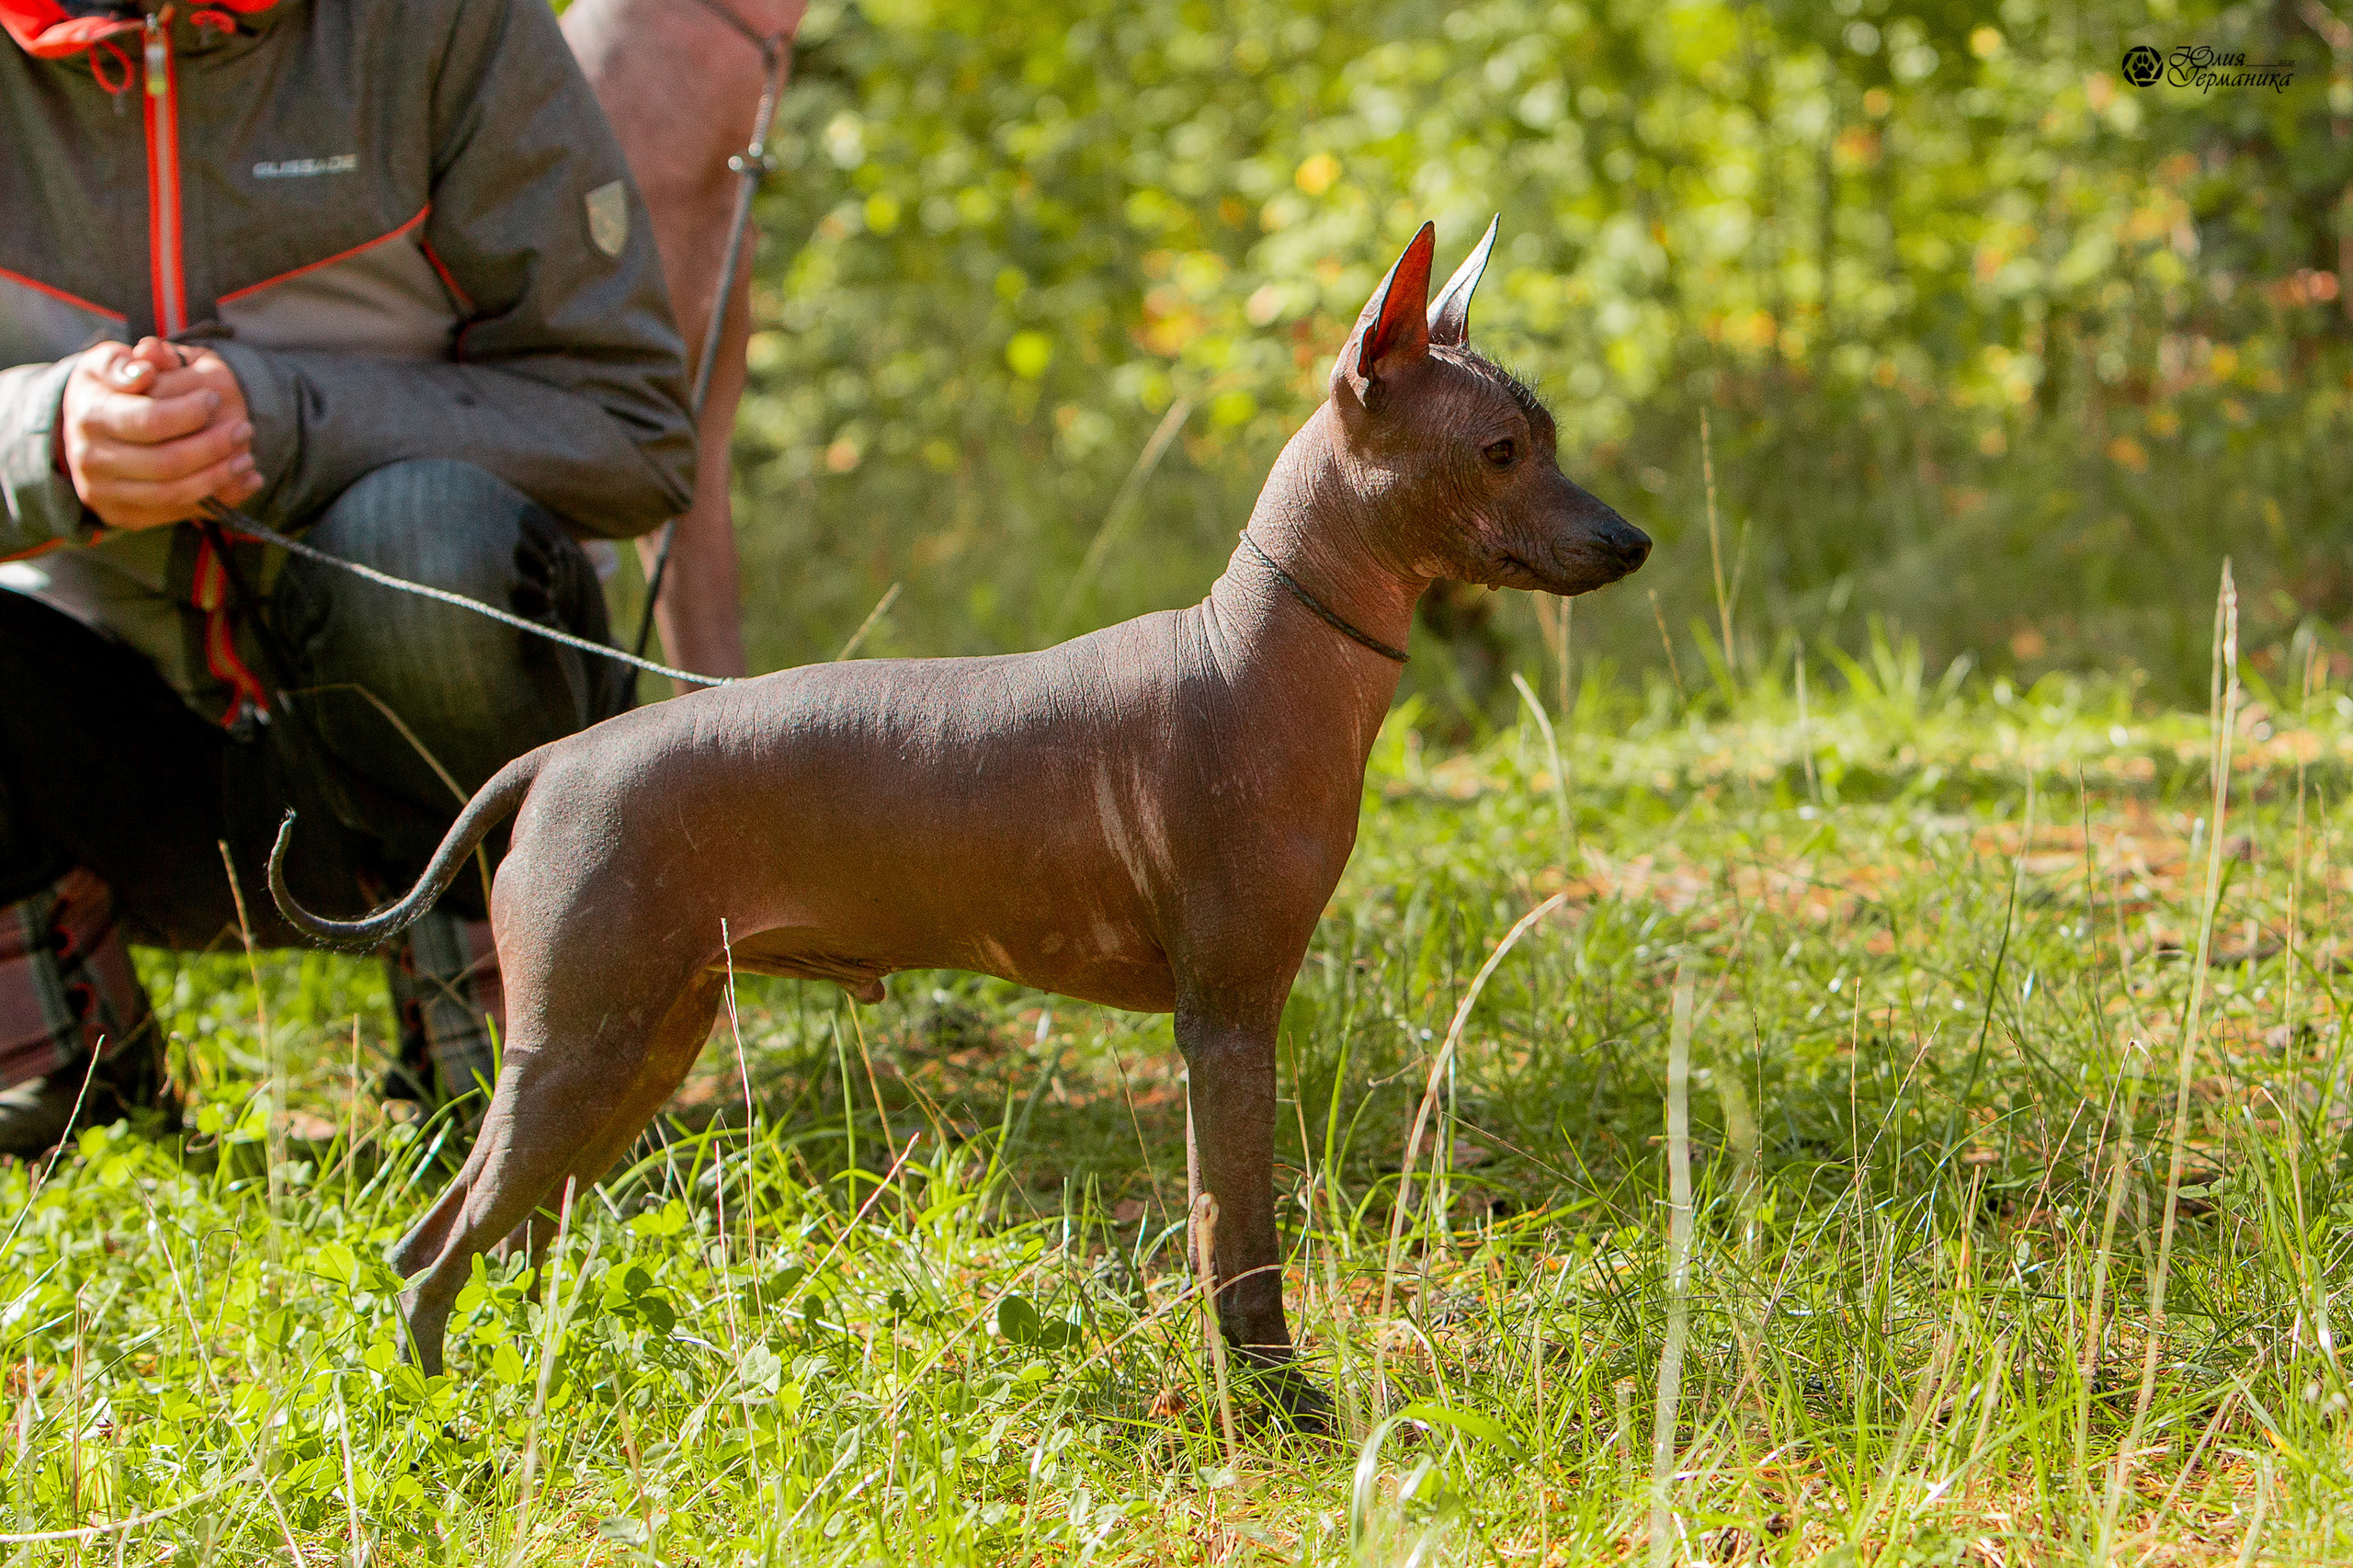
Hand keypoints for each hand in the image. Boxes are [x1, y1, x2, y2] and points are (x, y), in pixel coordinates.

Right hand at [59, 337, 261, 531]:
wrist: (84, 431)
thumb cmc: (109, 388)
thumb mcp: (109, 362)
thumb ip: (129, 360)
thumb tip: (148, 361)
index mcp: (91, 416)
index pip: (149, 421)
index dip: (190, 412)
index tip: (216, 398)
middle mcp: (92, 458)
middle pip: (166, 463)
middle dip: (214, 447)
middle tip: (246, 429)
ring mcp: (105, 492)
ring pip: (174, 494)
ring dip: (220, 477)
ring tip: (248, 458)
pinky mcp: (124, 515)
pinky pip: (177, 514)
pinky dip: (218, 500)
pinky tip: (245, 482)